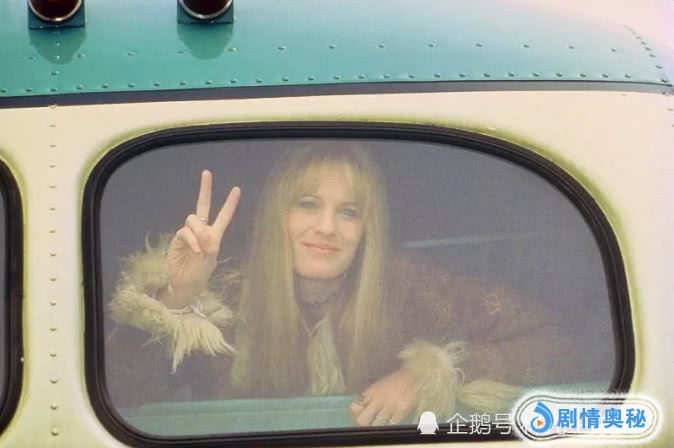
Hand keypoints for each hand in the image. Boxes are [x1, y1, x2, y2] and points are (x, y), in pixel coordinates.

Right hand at [162, 170, 240, 307]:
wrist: (184, 284)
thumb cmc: (200, 274)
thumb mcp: (210, 260)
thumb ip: (210, 245)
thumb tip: (203, 233)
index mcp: (214, 235)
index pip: (223, 216)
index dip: (230, 204)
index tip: (237, 189)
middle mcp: (201, 230)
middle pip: (203, 205)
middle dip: (205, 189)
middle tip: (207, 172)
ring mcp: (189, 233)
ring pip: (193, 219)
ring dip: (198, 231)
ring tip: (201, 248)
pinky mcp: (178, 238)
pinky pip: (185, 231)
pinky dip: (191, 240)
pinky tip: (195, 250)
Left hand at [348, 368, 416, 425]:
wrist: (413, 377)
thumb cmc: (395, 382)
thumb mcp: (378, 386)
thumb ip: (369, 398)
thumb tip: (361, 410)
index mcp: (371, 392)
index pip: (354, 407)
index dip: (355, 414)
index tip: (359, 415)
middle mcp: (377, 400)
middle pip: (362, 420)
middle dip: (364, 424)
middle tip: (369, 423)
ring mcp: (389, 407)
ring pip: (376, 425)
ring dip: (377, 426)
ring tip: (380, 424)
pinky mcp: (401, 412)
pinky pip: (391, 425)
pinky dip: (389, 426)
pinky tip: (391, 422)